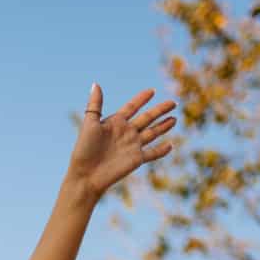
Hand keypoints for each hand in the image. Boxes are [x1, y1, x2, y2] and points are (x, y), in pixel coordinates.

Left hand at [66, 85, 176, 200]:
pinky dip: (162, 150)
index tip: (151, 91)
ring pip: (152, 133)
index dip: (141, 99)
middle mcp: (126, 132)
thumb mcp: (89, 124)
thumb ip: (95, 105)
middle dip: (160, 110)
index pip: (132, 107)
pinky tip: (171, 145)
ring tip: (175, 119)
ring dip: (164, 126)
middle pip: (147, 118)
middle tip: (173, 103)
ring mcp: (132, 146)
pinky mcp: (136, 159)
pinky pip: (152, 153)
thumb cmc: (84, 150)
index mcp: (115, 122)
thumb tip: (96, 84)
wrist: (86, 175)